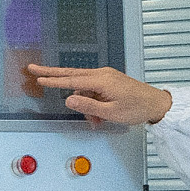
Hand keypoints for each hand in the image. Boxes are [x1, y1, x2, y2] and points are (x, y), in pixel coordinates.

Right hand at [21, 62, 171, 126]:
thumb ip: (88, 106)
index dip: (53, 80)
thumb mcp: (111, 113)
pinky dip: (91, 102)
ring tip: (95, 121)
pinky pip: (92, 91)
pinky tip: (99, 116)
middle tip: (33, 69)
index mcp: (101, 80)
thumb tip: (69, 99)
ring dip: (84, 104)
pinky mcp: (109, 81)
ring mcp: (105, 76)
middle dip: (52, 74)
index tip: (38, 78)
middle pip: (71, 74)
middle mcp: (102, 74)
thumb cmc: (137, 108)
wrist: (156, 103)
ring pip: (83, 88)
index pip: (71, 80)